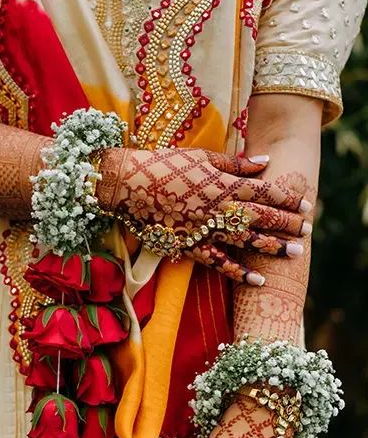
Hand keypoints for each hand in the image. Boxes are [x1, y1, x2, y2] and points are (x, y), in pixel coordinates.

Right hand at [96, 147, 311, 284]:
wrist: (129, 185)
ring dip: (275, 247)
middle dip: (288, 223)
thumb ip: (237, 164)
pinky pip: (221, 263)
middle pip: (264, 217)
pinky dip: (240, 272)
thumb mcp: (203, 157)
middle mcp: (222, 208)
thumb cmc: (165, 165)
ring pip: (250, 241)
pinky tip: (259, 280)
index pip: (267, 191)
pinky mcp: (193, 246)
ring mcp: (208, 229)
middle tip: (308, 229)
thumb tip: (266, 162)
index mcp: (226, 183)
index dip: (289, 198)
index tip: (307, 204)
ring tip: (295, 253)